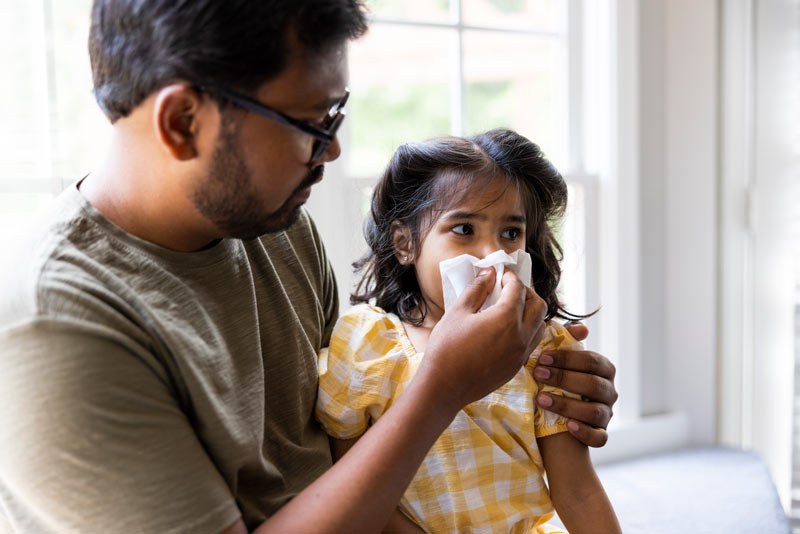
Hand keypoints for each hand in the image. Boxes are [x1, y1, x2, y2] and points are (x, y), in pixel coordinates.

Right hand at [420, 268, 546, 411]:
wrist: (444, 386)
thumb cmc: (447, 347)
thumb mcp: (458, 312)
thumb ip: (476, 289)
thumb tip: (488, 273)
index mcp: (506, 319)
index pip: (518, 289)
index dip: (509, 277)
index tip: (500, 274)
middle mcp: (521, 336)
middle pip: (538, 305)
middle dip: (526, 292)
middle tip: (509, 289)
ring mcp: (521, 353)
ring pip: (540, 325)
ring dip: (530, 312)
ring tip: (511, 308)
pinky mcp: (517, 367)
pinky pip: (531, 343)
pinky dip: (526, 330)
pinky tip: (507, 329)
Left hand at [533, 322, 617, 446]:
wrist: (553, 418)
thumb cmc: (556, 381)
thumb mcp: (560, 362)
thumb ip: (567, 343)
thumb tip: (582, 328)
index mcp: (603, 370)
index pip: (591, 361)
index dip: (567, 358)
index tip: (541, 357)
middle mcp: (609, 391)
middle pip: (594, 385)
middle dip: (564, 378)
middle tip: (537, 374)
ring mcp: (607, 415)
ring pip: (595, 412)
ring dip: (567, 405)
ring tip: (541, 399)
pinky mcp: (601, 434)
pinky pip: (600, 437)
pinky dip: (585, 432)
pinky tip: (569, 427)